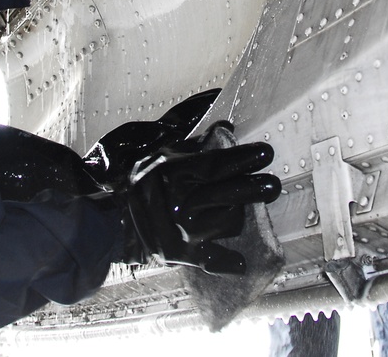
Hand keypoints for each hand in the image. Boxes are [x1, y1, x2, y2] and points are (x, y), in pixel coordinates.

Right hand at [118, 138, 281, 274]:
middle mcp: (177, 202)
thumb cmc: (144, 182)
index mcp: (171, 173)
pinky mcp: (182, 255)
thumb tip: (227, 126)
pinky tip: (241, 260)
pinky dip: (229, 261)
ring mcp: (181, 231)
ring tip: (241, 208)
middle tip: (272, 185)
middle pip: (227, 195)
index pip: (215, 164)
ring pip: (229, 222)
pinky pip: (215, 261)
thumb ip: (194, 143)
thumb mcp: (162, 154)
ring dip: (239, 214)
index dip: (243, 158)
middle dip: (254, 188)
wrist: (114, 222)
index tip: (266, 154)